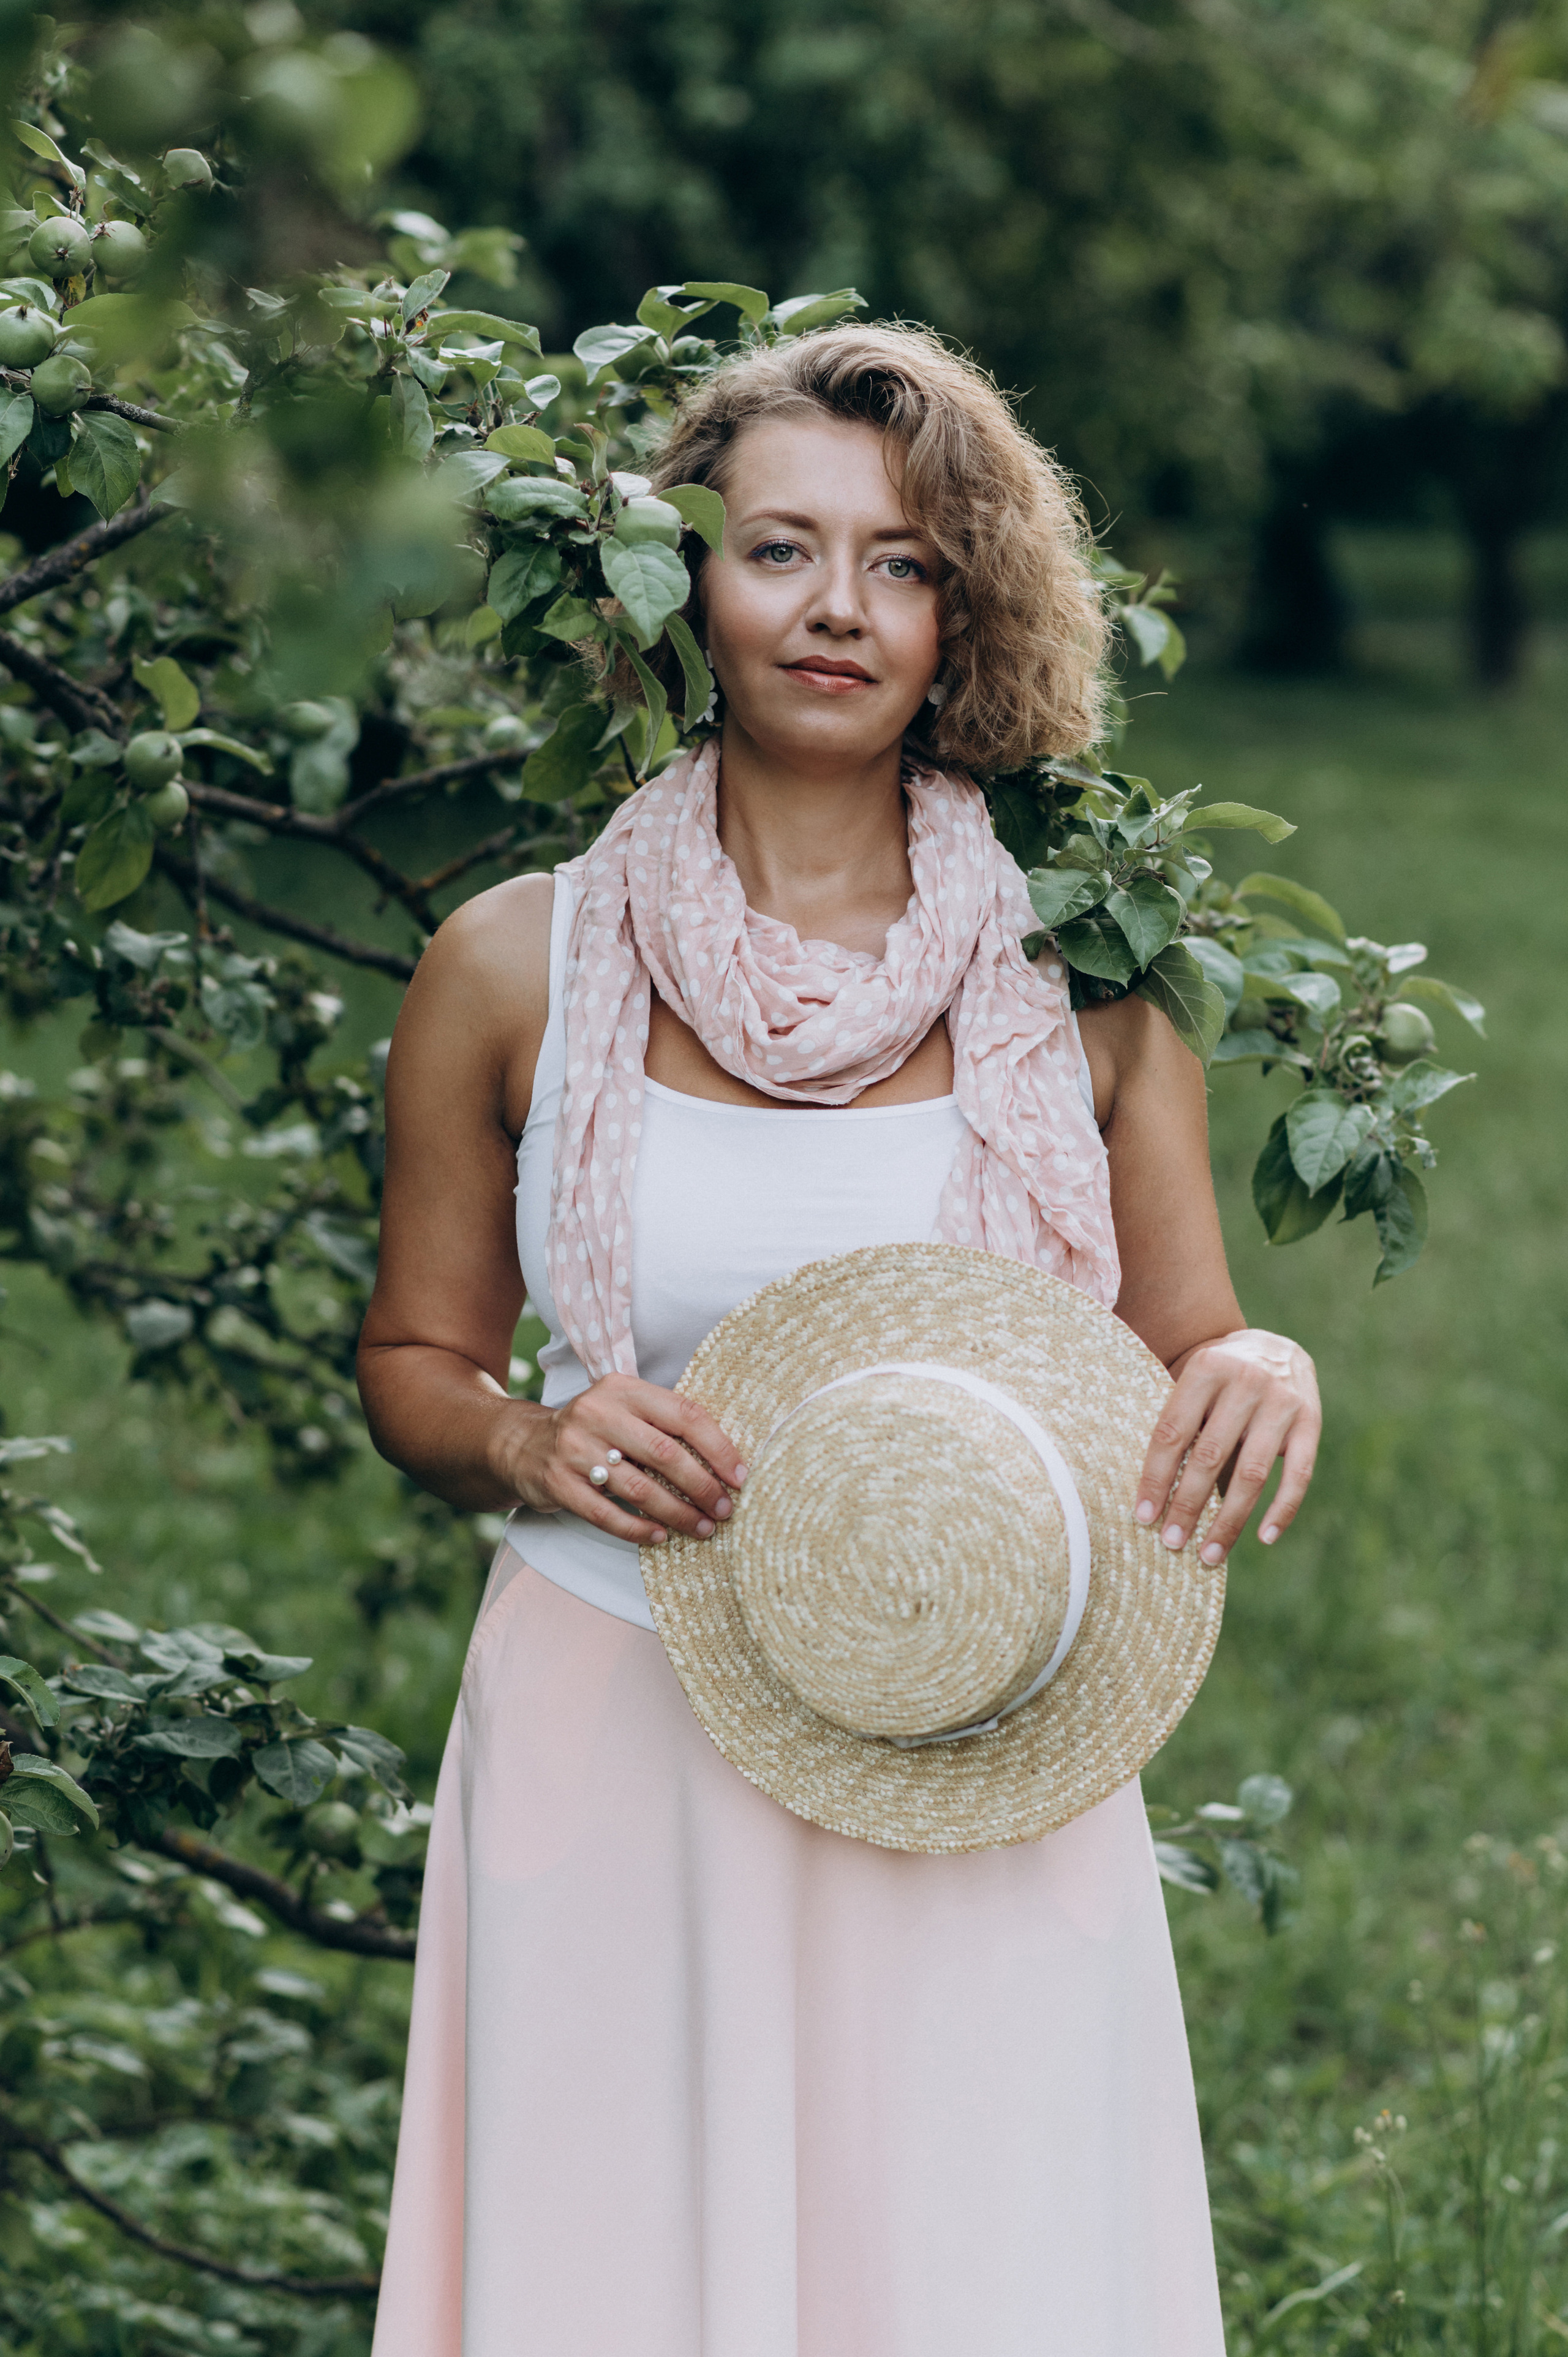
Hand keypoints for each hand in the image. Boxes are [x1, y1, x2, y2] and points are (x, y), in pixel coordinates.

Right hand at [498, 1373, 747, 1544]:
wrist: (523, 1444)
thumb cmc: (594, 1430)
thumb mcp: (624, 1409)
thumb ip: (665, 1424)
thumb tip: (726, 1461)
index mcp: (623, 1389)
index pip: (684, 1414)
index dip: (719, 1448)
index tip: (740, 1477)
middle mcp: (598, 1413)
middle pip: (665, 1454)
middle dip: (702, 1486)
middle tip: (724, 1510)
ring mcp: (575, 1449)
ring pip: (639, 1489)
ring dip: (677, 1514)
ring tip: (702, 1528)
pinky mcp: (557, 1483)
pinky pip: (606, 1514)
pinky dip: (638, 1529)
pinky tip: (660, 1537)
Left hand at [1135, 1328, 1319, 1565]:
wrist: (1275, 1347)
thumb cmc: (1218, 1377)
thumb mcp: (1193, 1382)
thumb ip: (1178, 1422)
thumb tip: (1151, 1495)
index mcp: (1206, 1368)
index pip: (1172, 1432)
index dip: (1156, 1477)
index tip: (1143, 1516)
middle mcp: (1246, 1382)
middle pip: (1209, 1456)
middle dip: (1188, 1505)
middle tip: (1171, 1542)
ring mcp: (1282, 1402)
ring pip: (1251, 1474)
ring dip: (1228, 1520)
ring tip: (1208, 1554)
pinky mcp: (1311, 1422)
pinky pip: (1298, 1475)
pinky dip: (1283, 1510)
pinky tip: (1265, 1538)